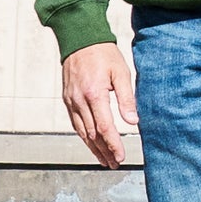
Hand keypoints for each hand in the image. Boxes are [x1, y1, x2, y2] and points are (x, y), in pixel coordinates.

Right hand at [62, 42, 138, 165]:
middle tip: (114, 163)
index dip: (113, 145)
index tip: (120, 157)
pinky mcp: (67, 99)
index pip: (105, 128)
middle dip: (104, 152)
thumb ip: (126, 98)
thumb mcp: (120, 72)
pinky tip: (91, 143)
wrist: (79, 38)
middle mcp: (80, 101)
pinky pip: (75, 123)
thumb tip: (133, 121)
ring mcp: (71, 101)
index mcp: (94, 94)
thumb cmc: (103, 53)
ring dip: (93, 148)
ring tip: (104, 160)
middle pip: (92, 134)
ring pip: (82, 132)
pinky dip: (84, 136)